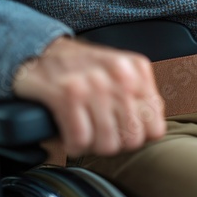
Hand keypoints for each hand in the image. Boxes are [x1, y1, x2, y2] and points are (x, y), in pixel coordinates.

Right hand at [13, 37, 165, 156]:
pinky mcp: (67, 94)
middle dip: (115, 143)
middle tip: (102, 133)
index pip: (155, 127)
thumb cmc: (82, 67)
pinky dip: (73, 144)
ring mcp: (95, 84)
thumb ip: (141, 95)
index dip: (138, 136)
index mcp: (137, 70)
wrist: (40, 51)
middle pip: (132, 139)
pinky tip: (70, 134)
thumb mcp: (121, 71)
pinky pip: (81, 140)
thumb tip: (153, 127)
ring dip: (93, 146)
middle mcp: (120, 75)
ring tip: (86, 132)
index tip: (123, 130)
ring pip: (108, 144)